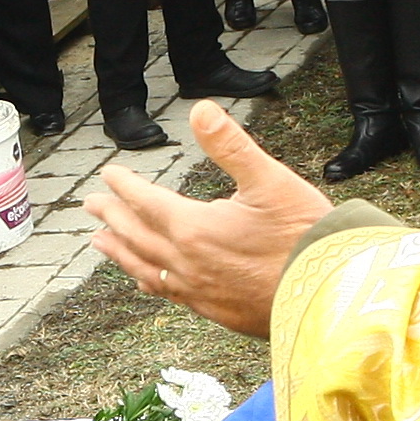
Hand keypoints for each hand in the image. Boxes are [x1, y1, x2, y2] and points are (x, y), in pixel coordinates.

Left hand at [89, 102, 332, 339]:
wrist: (328, 295)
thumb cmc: (303, 235)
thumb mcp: (270, 180)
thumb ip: (230, 145)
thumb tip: (201, 109)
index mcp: (194, 227)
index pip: (146, 202)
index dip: (124, 185)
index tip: (108, 174)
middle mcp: (186, 262)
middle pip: (136, 235)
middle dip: (112, 216)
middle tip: (91, 205)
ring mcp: (198, 291)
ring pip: (145, 267)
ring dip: (120, 251)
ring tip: (100, 242)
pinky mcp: (213, 311)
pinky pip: (167, 293)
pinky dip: (147, 281)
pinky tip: (145, 281)